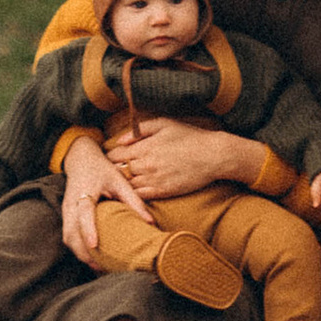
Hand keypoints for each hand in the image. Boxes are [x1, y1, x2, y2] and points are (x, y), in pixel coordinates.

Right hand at [59, 133, 154, 267]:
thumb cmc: (101, 169)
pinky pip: (68, 237)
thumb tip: (151, 223)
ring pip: (68, 238)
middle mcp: (71, 204)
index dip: (88, 230)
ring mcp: (66, 211)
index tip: (95, 245)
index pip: (84, 213)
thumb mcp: (119, 181)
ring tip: (99, 267)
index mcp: (84, 192)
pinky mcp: (66, 216)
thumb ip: (133, 201)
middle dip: (84, 253)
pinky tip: (92, 258)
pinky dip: (78, 249)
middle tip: (102, 267)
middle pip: (71, 233)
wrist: (80, 158)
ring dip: (81, 254)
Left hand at [102, 118, 257, 199]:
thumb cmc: (189, 136)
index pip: (115, 155)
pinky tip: (130, 193)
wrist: (212, 156)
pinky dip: (132, 196)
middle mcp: (146, 164)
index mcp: (144, 146)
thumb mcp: (164, 124)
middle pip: (118, 171)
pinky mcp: (163, 192)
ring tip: (117, 184)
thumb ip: (139, 129)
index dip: (109, 157)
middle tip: (108, 173)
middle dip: (112, 171)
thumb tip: (120, 140)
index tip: (108, 158)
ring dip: (121, 185)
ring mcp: (154, 180)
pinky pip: (140, 197)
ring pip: (127, 186)